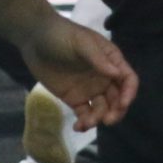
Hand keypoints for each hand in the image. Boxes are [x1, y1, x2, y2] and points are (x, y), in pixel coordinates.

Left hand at [22, 14, 136, 130]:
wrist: (34, 39)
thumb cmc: (61, 35)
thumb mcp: (81, 42)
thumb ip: (98, 58)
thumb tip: (117, 74)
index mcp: (111, 61)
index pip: (127, 79)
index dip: (129, 92)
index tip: (122, 104)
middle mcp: (104, 77)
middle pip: (118, 98)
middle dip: (116, 111)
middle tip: (107, 120)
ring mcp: (90, 89)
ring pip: (102, 109)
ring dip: (98, 118)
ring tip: (86, 123)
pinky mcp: (74, 99)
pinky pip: (85, 114)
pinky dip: (84, 123)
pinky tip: (78, 127)